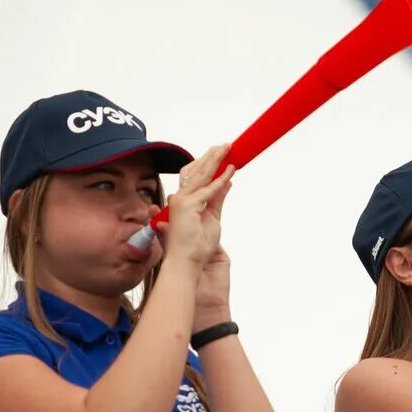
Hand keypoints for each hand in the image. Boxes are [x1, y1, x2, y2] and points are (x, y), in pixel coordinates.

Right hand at [191, 152, 234, 328]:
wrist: (187, 267)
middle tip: (224, 145)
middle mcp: (180, 200)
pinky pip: (208, 190)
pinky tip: (231, 171)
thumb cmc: (197, 249)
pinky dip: (220, 180)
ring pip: (200, 175)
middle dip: (210, 157)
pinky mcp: (187, 208)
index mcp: (183, 203)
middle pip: (195, 172)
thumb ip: (217, 199)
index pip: (195, 178)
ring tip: (227, 148)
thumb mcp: (213, 219)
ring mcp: (182, 203)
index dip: (206, 165)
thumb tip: (227, 183)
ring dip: (215, 160)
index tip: (219, 155)